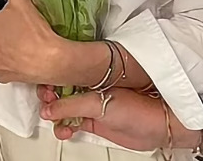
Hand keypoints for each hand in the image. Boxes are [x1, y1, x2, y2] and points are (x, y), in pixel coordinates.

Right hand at [38, 87, 202, 150]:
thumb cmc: (139, 107)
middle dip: (49, 97)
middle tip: (46, 103)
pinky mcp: (94, 121)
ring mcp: (92, 105)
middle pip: (61, 89)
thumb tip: (48, 110)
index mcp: (91, 74)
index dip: (51, 79)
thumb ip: (72, 106)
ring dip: (56, 114)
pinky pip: (73, 123)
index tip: (43, 86)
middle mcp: (90, 87)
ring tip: (54, 119)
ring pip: (65, 107)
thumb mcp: (100, 105)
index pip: (63, 72)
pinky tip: (63, 130)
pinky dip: (65, 127)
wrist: (160, 126)